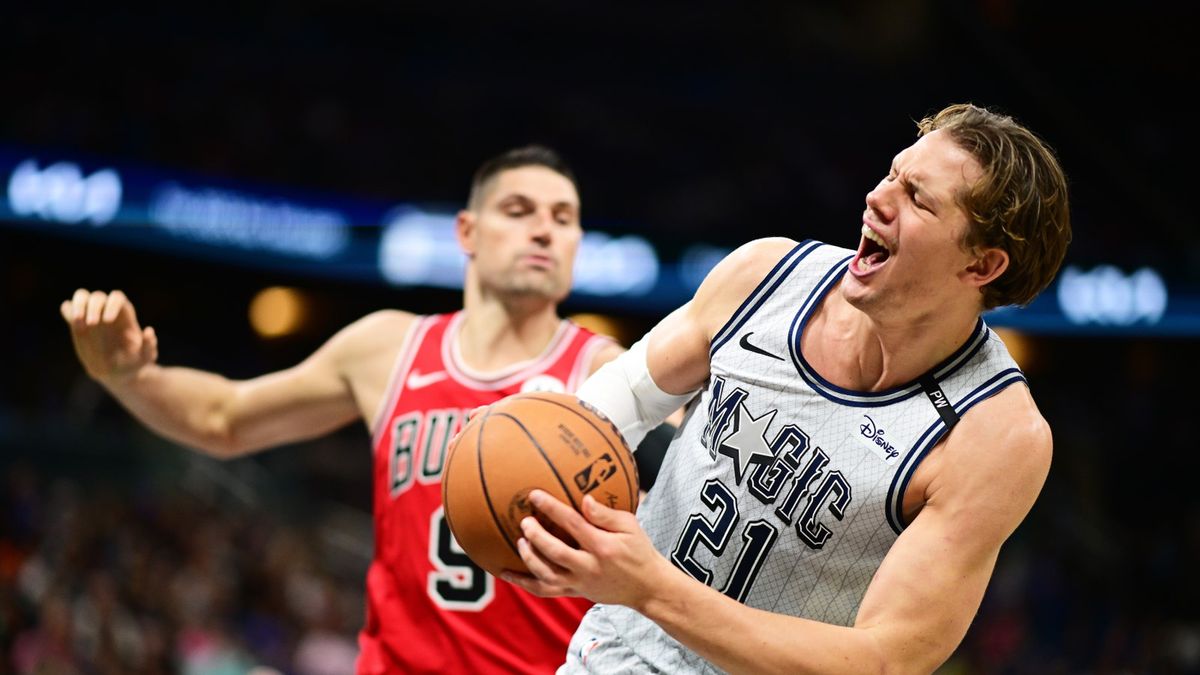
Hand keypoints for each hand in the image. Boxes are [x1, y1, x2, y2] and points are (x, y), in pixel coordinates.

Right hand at [60, 289, 157, 384]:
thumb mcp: (146, 358)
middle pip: (98, 296)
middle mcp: (107, 310)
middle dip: (93, 307)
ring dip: (78, 304)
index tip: (107, 321)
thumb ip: (149, 346)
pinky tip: (72, 323)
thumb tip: (149, 330)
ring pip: (82, 296)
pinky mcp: (78, 323)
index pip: (117, 298)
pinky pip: (69, 308)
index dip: (112, 305)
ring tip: (77, 322)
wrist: (117, 372)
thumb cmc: (134, 362)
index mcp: (125, 315)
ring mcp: (92, 315)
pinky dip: (68, 310)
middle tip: (91, 324)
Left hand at [503, 489, 668, 610]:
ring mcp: (580, 582)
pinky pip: (545, 590)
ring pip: (547, 575)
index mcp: (603, 546)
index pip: (573, 524)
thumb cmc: (639, 551)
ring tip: (520, 542)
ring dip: (530, 558)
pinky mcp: (575, 592)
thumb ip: (605, 514)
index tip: (535, 496)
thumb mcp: (630, 526)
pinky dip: (524, 582)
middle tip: (524, 522)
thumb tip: (584, 499)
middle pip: (555, 552)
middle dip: (536, 536)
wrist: (647, 587)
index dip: (552, 509)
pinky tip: (507, 573)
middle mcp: (589, 566)